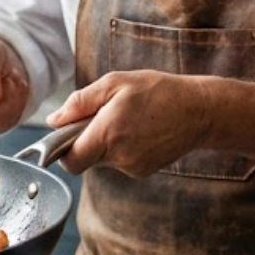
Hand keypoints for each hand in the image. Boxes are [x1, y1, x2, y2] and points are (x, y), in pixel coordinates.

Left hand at [46, 70, 206, 176]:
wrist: (200, 111)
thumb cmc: (158, 91)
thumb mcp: (115, 83)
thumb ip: (80, 102)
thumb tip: (54, 121)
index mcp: (108, 133)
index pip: (71, 160)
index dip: (62, 150)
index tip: (67, 134)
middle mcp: (119, 156)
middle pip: (85, 160)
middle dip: (85, 142)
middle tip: (101, 118)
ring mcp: (132, 167)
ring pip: (102, 160)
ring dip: (105, 143)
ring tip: (126, 120)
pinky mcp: (143, 171)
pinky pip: (119, 162)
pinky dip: (121, 148)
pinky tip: (138, 131)